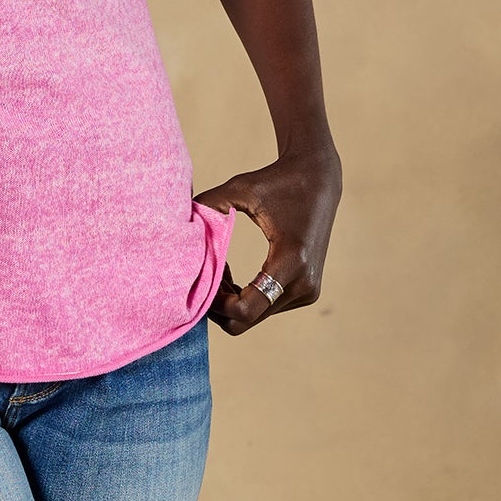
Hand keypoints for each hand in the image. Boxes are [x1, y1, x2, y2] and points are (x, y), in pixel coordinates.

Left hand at [197, 141, 341, 335]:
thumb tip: (182, 221)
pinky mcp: (307, 291)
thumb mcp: (240, 188)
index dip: (215, 304)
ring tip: (218, 270)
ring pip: (255, 318)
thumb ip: (209, 205)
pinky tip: (233, 275)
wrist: (318, 180)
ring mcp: (308, 291)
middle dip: (219, 306)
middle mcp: (303, 283)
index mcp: (290, 260)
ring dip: (230, 301)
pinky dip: (245, 298)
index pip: (245, 309)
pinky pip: (266, 308)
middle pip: (247, 321)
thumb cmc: (276, 180)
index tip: (199, 281)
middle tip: (203, 278)